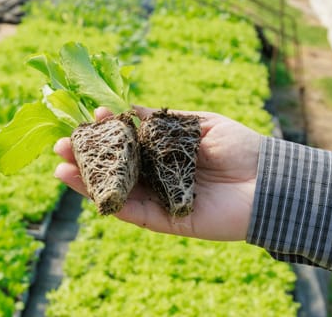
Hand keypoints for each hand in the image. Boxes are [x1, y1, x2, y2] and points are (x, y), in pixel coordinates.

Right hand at [54, 106, 260, 241]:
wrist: (271, 181)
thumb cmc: (240, 147)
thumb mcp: (197, 124)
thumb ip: (162, 121)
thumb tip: (127, 110)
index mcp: (165, 153)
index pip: (127, 143)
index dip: (106, 131)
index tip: (88, 115)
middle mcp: (158, 176)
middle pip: (116, 168)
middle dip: (87, 156)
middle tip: (60, 143)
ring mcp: (160, 199)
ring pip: (117, 191)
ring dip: (86, 180)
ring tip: (59, 165)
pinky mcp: (166, 221)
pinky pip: (132, 212)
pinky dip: (108, 202)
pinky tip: (85, 187)